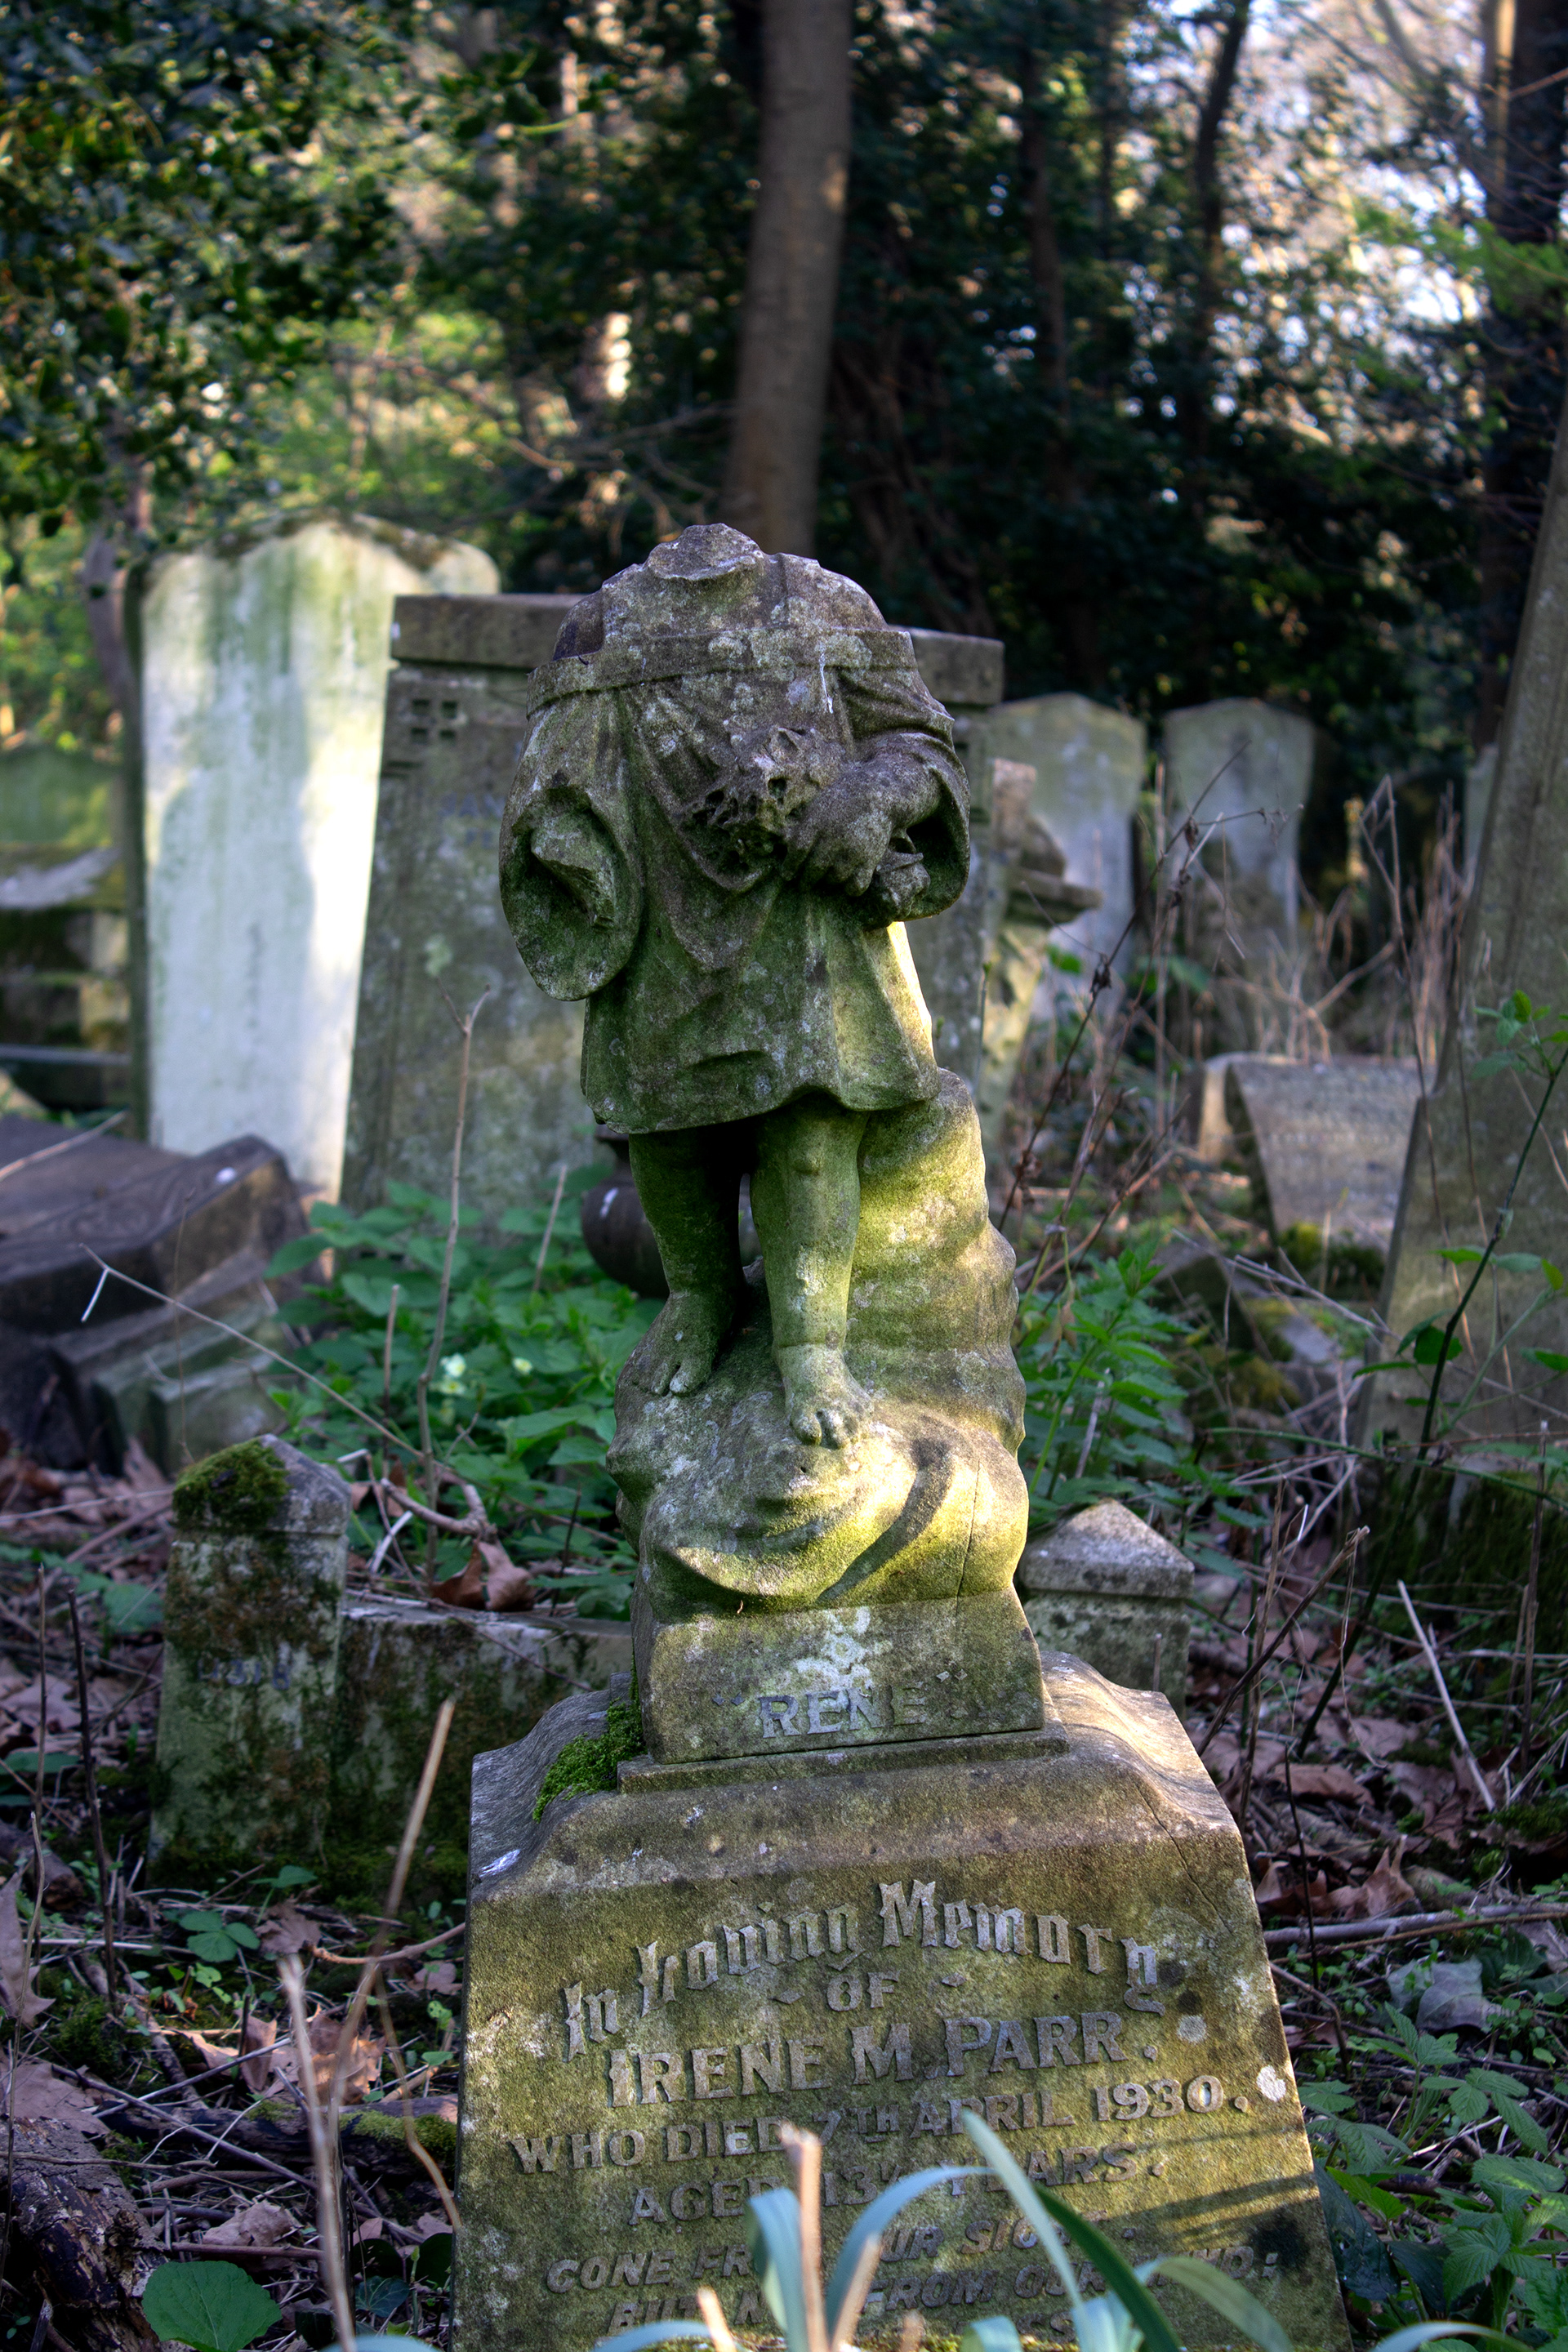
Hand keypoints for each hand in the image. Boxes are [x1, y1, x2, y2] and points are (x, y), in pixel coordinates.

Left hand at [787, 771, 896, 897]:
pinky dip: (851, 888)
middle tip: (806, 883)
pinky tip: (849, 880)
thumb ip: (801, 829)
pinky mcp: (869, 860)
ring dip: (829, 881)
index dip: (790, 867)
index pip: (798, 851)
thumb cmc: (839, 803)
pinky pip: (856, 886)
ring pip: (834, 880)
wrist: (875, 796)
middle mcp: (833, 839)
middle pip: (814, 870)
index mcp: (817, 824)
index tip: (787, 875)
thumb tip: (783, 844)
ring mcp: (852, 851)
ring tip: (829, 875)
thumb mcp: (816, 809)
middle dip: (807, 880)